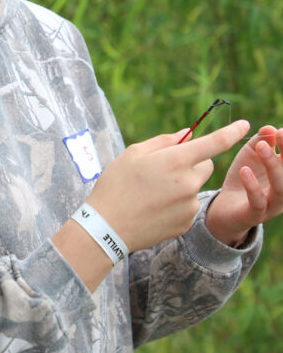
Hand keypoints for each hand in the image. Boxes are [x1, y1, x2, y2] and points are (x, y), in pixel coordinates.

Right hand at [86, 119, 250, 252]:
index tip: (245, 124)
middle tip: (164, 169)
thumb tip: (188, 134)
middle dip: (192, 162)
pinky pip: (189, 205)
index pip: (214, 143)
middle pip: (206, 165)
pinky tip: (154, 208)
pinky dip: (177, 203)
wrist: (107, 227)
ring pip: (195, 186)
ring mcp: (189, 205)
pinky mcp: (186, 222)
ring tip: (153, 193)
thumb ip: (164, 141)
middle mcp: (189, 182)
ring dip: (182, 184)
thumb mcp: (134, 153)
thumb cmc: (117, 184)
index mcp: (176, 160)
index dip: (231, 132)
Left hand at [206, 126, 282, 245]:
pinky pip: (258, 201)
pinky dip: (252, 186)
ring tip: (261, 147)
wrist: (226, 206)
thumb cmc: (244, 176)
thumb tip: (270, 128)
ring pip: (280, 187)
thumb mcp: (251, 154)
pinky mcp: (256, 214)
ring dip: (273, 165)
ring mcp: (273, 204)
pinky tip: (245, 170)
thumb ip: (260, 140)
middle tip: (279, 133)